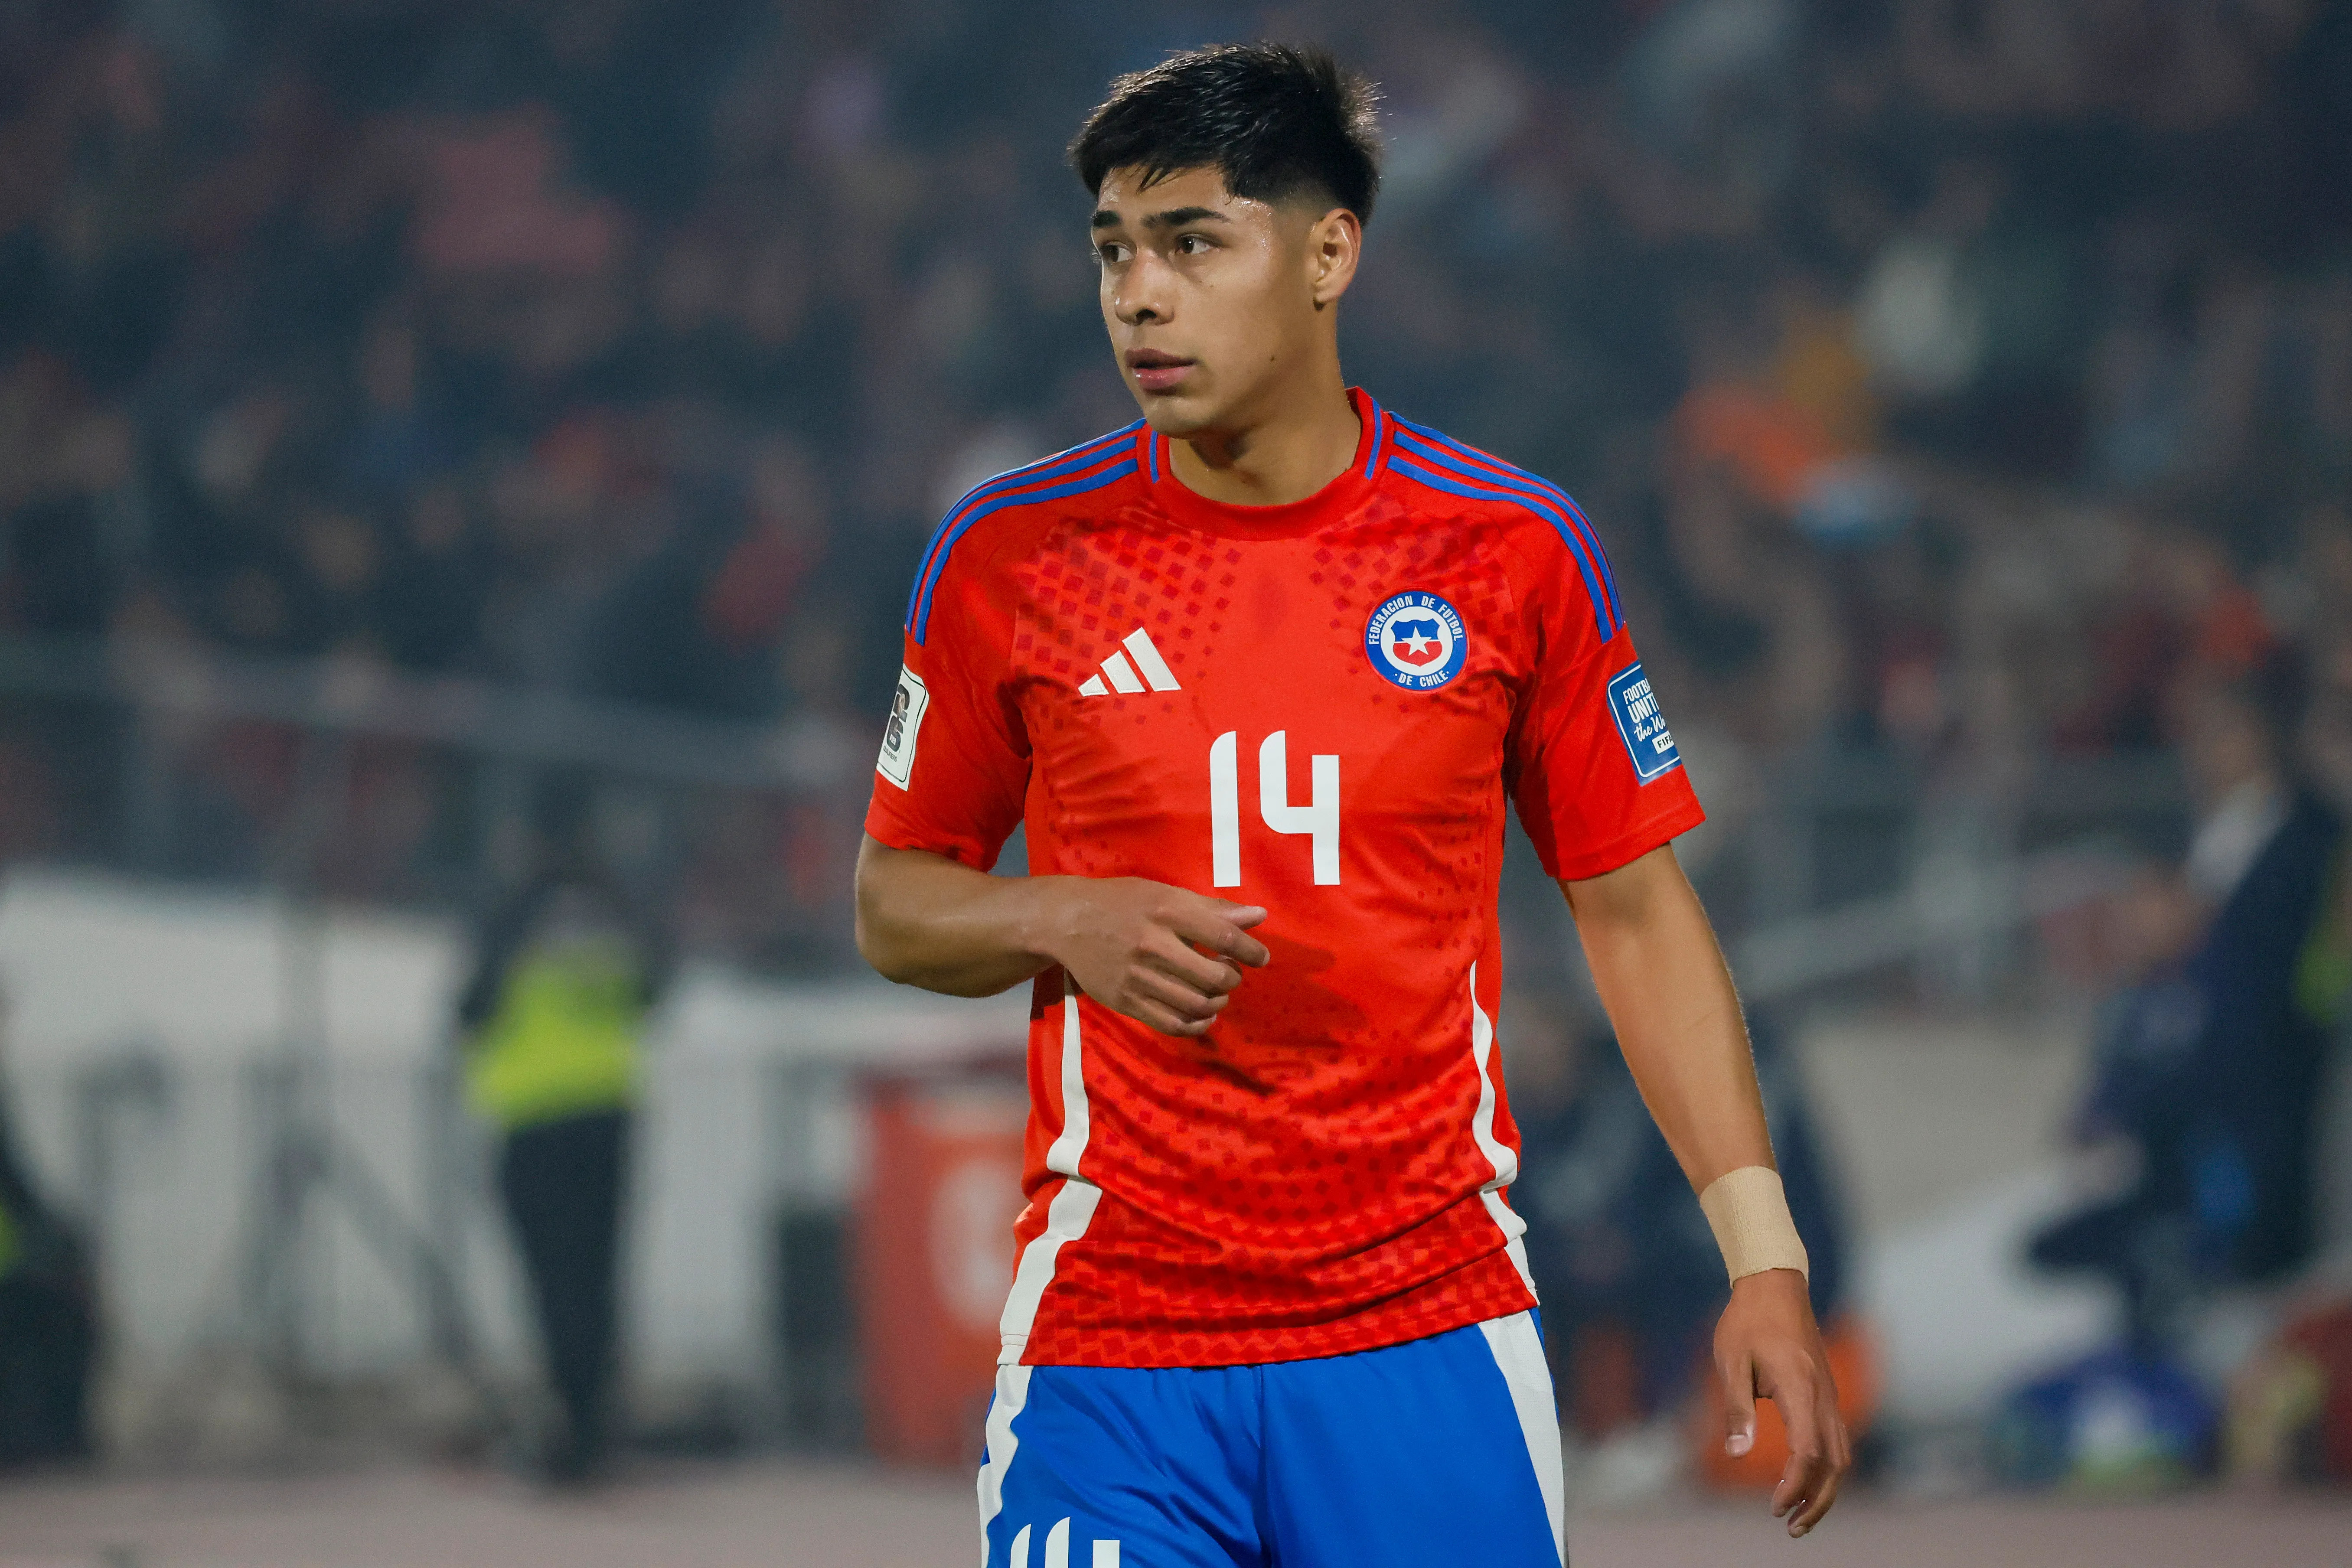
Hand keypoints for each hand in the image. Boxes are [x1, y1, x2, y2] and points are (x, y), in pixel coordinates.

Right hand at [1038, 878, 1270, 1036]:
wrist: (1068, 922)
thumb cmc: (1125, 903)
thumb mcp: (1166, 894)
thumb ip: (1213, 909)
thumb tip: (1259, 916)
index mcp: (1166, 911)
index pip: (1223, 936)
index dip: (1251, 950)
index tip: (1261, 957)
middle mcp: (1151, 945)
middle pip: (1213, 977)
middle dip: (1233, 978)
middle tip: (1230, 972)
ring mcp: (1136, 977)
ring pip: (1196, 1004)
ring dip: (1217, 1002)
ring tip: (1217, 992)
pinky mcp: (1124, 1001)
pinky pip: (1172, 1024)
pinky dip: (1197, 1024)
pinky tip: (1203, 1015)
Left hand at [1714, 1268, 1849, 1537]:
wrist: (1774, 1285)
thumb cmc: (1747, 1322)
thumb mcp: (1731, 1361)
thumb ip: (1736, 1408)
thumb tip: (1736, 1452)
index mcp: (1800, 1387)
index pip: (1808, 1451)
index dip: (1794, 1485)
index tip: (1773, 1507)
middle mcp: (1824, 1395)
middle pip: (1835, 1463)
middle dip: (1817, 1501)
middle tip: (1791, 1527)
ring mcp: (1830, 1394)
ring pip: (1841, 1455)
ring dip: (1825, 1489)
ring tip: (1798, 1514)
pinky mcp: (1827, 1393)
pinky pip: (1837, 1440)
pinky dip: (1827, 1468)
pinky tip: (1806, 1481)